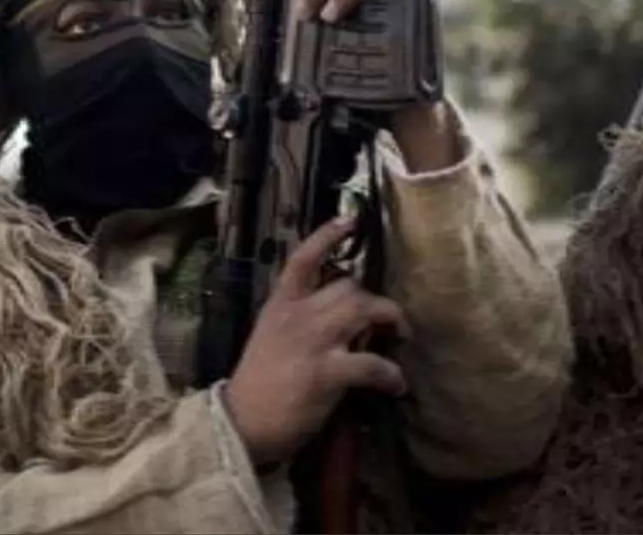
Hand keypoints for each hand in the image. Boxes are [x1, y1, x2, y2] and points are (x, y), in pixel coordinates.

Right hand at [222, 216, 411, 469]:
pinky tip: (396, 384)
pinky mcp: (327, 371)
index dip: (326, 236)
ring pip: (364, 309)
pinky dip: (391, 373)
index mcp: (279, 305)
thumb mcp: (270, 339)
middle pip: (348, 286)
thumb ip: (299, 323)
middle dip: (375, 301)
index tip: (348, 219)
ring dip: (392, 321)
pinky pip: (372, 362)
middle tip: (390, 320)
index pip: (302, 259)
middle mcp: (297, 315)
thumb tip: (339, 322)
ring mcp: (313, 341)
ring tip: (401, 338)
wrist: (241, 421)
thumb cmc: (256, 386)